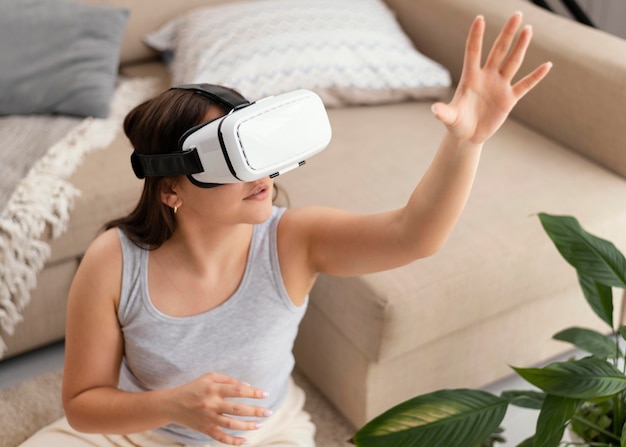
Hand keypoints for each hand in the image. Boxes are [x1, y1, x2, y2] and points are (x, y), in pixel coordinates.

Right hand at [167, 372, 270, 445]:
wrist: (172, 404)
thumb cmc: (194, 388)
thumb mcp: (209, 377)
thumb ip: (228, 380)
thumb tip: (247, 386)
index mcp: (213, 389)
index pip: (237, 390)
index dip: (253, 392)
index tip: (265, 394)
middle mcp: (211, 404)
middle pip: (237, 409)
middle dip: (255, 411)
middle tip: (269, 412)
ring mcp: (208, 418)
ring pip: (231, 425)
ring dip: (248, 426)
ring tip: (260, 424)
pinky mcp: (205, 429)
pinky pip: (220, 437)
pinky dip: (233, 441)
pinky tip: (245, 441)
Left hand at [431, 12, 551, 144]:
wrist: (468, 135)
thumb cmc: (456, 123)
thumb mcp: (450, 118)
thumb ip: (444, 112)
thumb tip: (434, 110)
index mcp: (470, 77)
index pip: (473, 52)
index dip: (476, 36)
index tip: (480, 18)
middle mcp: (487, 77)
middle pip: (498, 50)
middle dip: (507, 33)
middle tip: (517, 14)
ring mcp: (499, 86)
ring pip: (512, 62)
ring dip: (521, 46)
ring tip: (528, 29)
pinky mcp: (509, 99)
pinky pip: (525, 85)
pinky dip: (536, 76)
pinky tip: (547, 65)